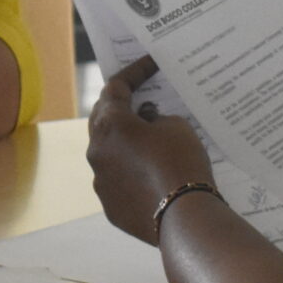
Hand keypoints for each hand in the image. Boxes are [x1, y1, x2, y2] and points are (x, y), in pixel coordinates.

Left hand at [86, 57, 216, 243]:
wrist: (185, 216)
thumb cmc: (181, 162)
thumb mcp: (176, 127)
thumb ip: (157, 118)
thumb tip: (147, 122)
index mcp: (110, 125)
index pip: (116, 88)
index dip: (134, 73)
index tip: (150, 65)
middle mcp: (97, 151)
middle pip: (104, 120)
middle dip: (122, 108)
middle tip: (141, 100)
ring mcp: (100, 182)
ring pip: (108, 153)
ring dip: (125, 143)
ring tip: (148, 140)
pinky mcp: (110, 207)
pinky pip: (117, 181)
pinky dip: (131, 173)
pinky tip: (150, 174)